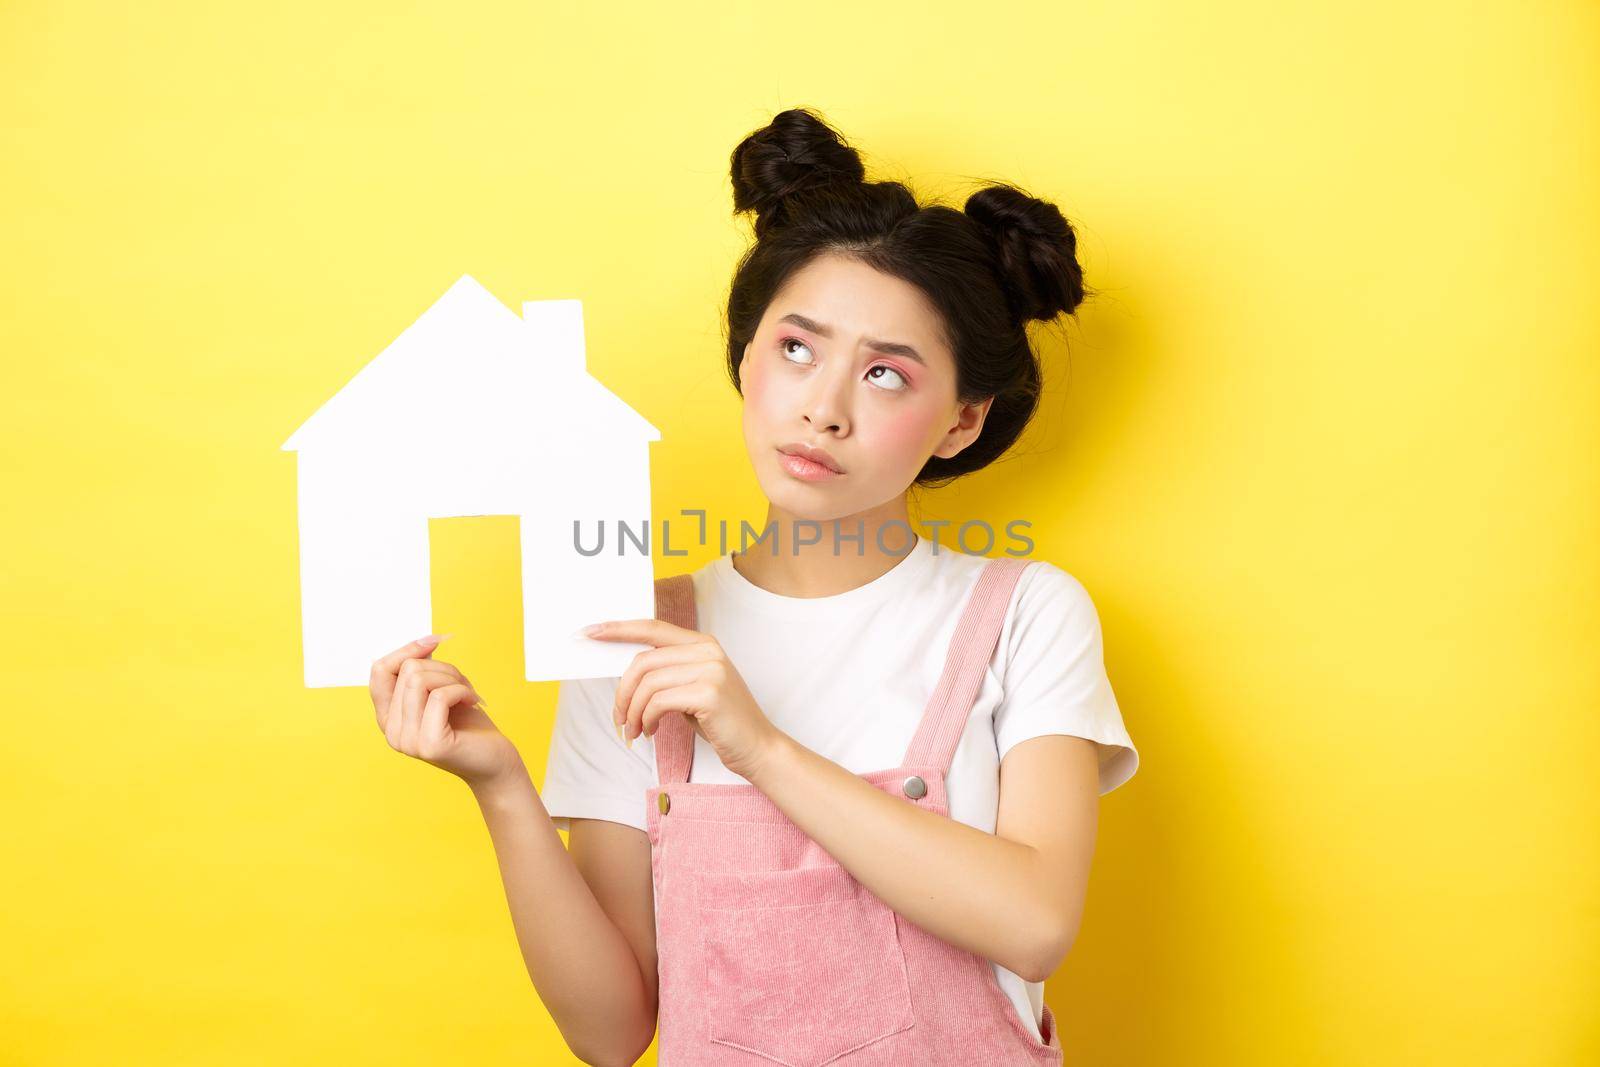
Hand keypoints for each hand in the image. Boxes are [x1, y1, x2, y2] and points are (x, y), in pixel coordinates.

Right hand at [368, 635, 523, 790]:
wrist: (494, 760)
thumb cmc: (469, 724)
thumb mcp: (440, 690)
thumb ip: (422, 672)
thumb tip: (423, 643)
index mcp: (388, 717)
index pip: (379, 671)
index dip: (406, 650)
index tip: (435, 641)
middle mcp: (391, 731)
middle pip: (407, 670)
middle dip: (442, 668)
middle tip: (462, 685)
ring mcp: (407, 741)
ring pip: (419, 680)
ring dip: (453, 678)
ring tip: (467, 693)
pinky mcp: (429, 744)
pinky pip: (439, 696)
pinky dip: (461, 691)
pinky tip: (473, 701)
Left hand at [584, 619, 785, 780]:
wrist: (757, 747)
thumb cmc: (720, 721)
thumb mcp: (691, 689)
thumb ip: (667, 673)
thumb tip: (627, 675)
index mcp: (702, 643)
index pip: (652, 627)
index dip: (619, 629)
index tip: (590, 632)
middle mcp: (707, 650)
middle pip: (643, 661)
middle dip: (622, 692)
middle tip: (619, 719)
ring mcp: (710, 669)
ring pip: (648, 683)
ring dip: (633, 711)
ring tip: (635, 730)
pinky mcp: (709, 693)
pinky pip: (658, 701)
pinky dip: (647, 719)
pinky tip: (650, 731)